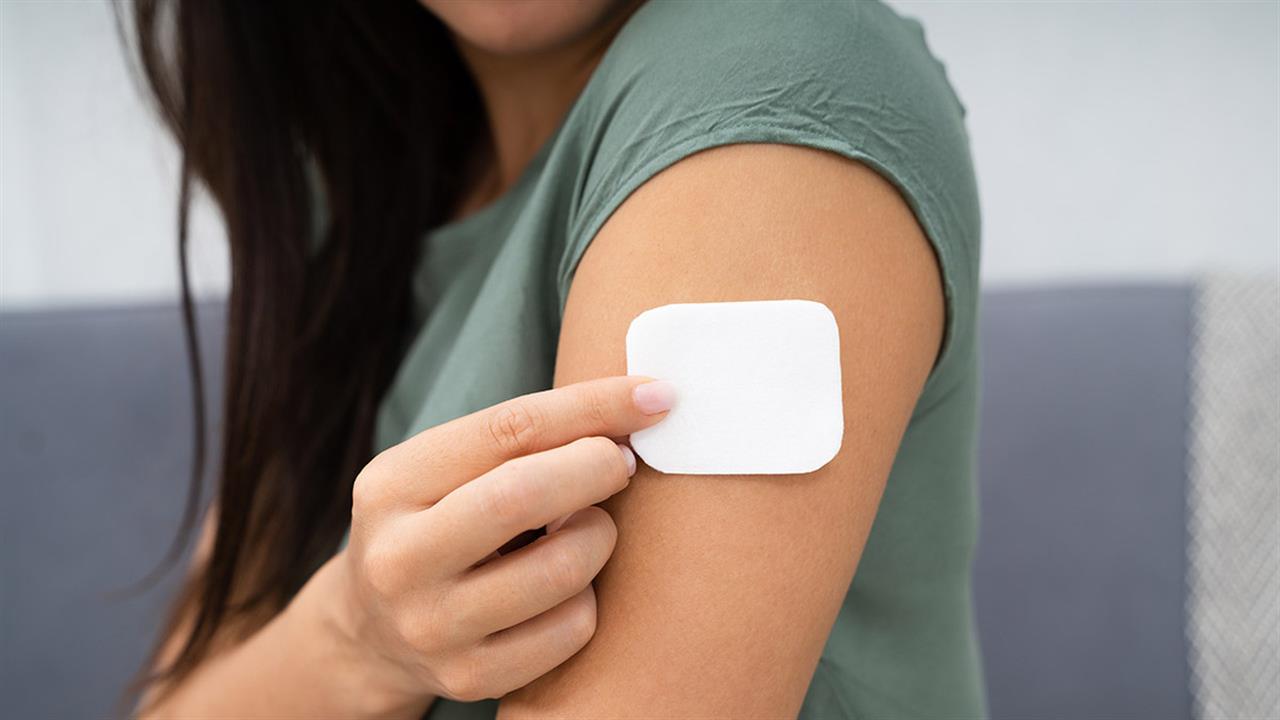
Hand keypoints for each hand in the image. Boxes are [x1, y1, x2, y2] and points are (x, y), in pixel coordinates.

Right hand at [321, 376, 673, 703]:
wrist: (374, 633)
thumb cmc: (437, 524)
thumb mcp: (446, 470)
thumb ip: (519, 440)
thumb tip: (633, 408)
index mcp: (392, 485)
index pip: (507, 429)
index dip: (592, 406)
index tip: (655, 394)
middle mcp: (399, 559)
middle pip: (524, 495)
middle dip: (597, 468)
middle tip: (623, 464)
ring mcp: (431, 627)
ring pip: (562, 569)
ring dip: (599, 536)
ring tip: (586, 527)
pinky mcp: (470, 678)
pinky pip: (572, 629)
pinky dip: (589, 598)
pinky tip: (567, 587)